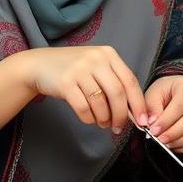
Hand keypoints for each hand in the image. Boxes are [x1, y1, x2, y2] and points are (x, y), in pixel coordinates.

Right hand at [19, 45, 146, 132]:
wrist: (39, 65)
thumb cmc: (73, 70)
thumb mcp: (97, 67)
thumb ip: (114, 83)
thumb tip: (134, 111)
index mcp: (109, 54)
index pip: (130, 81)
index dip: (138, 103)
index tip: (143, 120)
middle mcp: (96, 59)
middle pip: (117, 93)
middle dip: (121, 115)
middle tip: (119, 127)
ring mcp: (80, 70)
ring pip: (100, 102)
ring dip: (104, 118)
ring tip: (103, 123)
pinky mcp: (65, 83)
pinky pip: (83, 107)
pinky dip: (89, 118)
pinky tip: (90, 119)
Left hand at [144, 75, 182, 152]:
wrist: (178, 91)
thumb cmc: (166, 92)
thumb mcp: (153, 94)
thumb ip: (152, 108)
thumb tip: (153, 123)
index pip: (179, 105)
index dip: (166, 121)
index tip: (154, 131)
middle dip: (174, 133)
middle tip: (160, 140)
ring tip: (168, 144)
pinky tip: (178, 146)